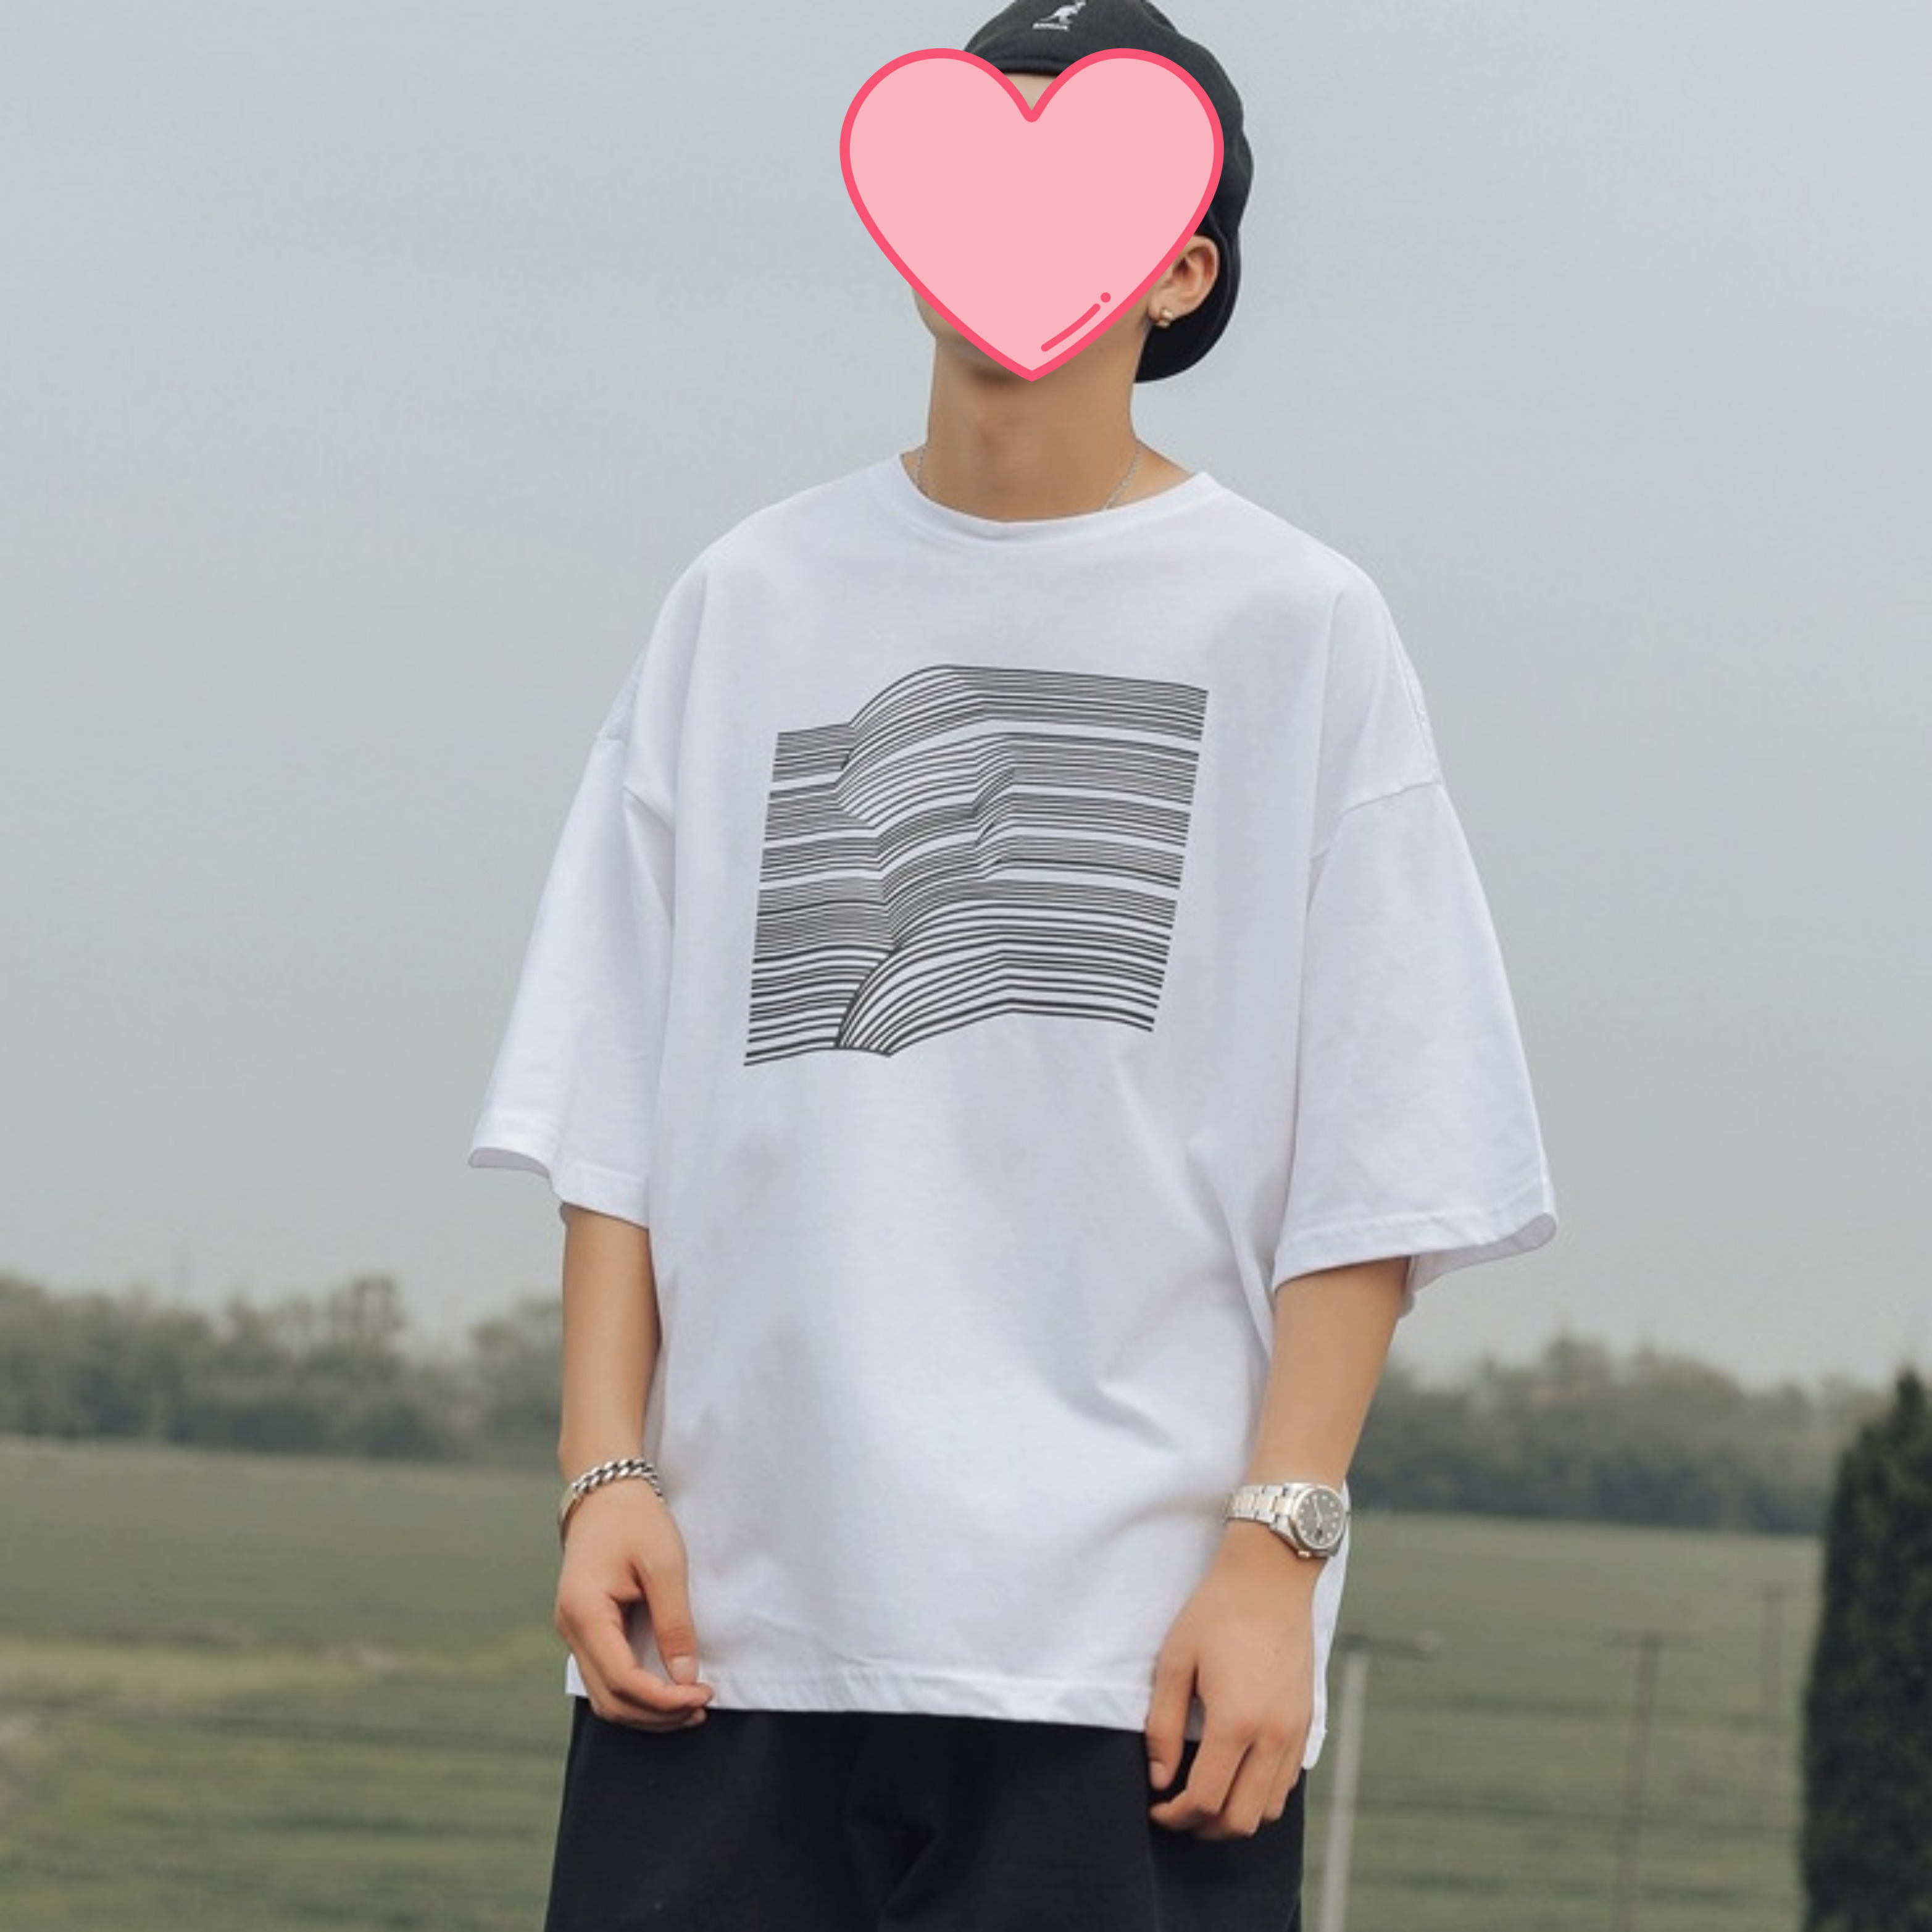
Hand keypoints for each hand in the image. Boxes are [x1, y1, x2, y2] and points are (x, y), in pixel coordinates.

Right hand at [554, 1479, 713, 1730]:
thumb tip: (685, 1676)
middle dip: (656, 1714)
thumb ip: (675, 1623)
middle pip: (610, 1699)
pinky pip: (605, 1677)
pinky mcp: (584, 1629)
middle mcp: (570, 1629)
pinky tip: (666, 1688)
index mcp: (585, 1612)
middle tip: (701, 1707)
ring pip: (604, 1695)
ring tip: (688, 1705)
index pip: (623, 1680)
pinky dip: (635, 1692)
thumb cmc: (636, 1520)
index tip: (703, 1694)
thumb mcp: (665, 1565)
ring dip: (645, 1709)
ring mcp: (572, 1631)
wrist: (606, 1490)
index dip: (664, 1699)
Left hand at [1143, 1524, 1317, 1837]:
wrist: (1270, 1577)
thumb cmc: (1216, 1613)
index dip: (1176, 1816)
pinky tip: (1236, 1774)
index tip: (1157, 1807)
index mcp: (1236, 1722)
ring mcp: (1295, 1731)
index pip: (1206, 1800)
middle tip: (1177, 1811)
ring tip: (1205, 1797)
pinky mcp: (1307, 1722)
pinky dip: (1260, 1794)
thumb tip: (1159, 1779)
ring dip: (1235, 1815)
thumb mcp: (1175, 1661)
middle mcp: (1272, 1736)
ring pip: (1269, 1809)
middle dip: (1204, 1827)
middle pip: (1241, 1819)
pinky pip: (1287, 1782)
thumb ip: (1164, 1726)